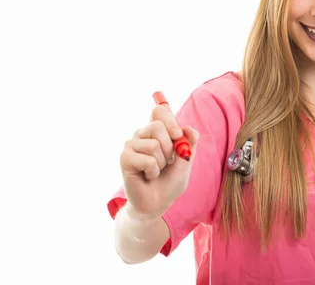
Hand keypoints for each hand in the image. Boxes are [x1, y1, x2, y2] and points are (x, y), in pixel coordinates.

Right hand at [119, 102, 198, 220]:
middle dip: (169, 147)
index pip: (159, 110)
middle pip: (157, 125)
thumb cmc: (170, 181)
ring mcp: (131, 145)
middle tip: (167, 161)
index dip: (170, 120)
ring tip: (155, 171)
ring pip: (154, 145)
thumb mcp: (185, 161)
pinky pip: (147, 160)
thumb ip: (189, 144)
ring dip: (161, 163)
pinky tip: (147, 176)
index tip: (178, 135)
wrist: (157, 203)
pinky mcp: (125, 158)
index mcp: (156, 131)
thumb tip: (189, 128)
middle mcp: (142, 134)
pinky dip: (153, 171)